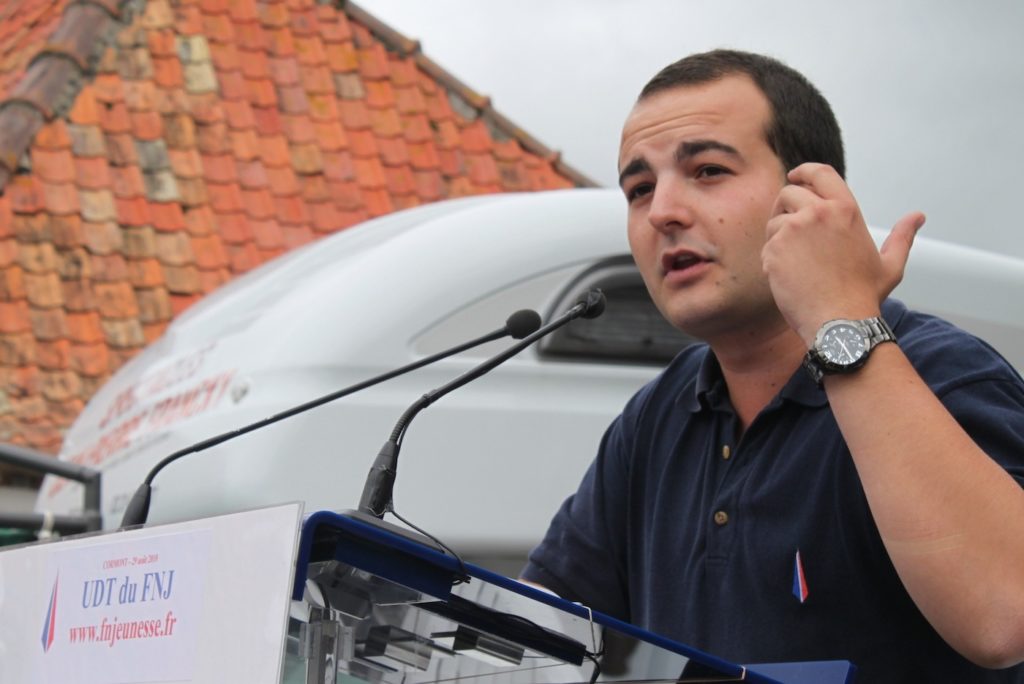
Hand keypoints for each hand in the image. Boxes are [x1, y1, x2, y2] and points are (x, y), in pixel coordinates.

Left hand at [762, 163, 924, 343]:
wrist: (839, 322)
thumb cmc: (864, 296)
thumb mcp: (890, 264)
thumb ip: (902, 236)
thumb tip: (917, 217)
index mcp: (845, 209)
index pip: (820, 173)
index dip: (804, 171)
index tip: (795, 176)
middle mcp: (818, 213)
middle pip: (789, 193)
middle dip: (785, 207)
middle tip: (788, 226)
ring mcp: (793, 230)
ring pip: (774, 221)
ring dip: (778, 236)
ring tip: (795, 260)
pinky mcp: (774, 249)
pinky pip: (766, 246)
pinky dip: (771, 259)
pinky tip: (788, 277)